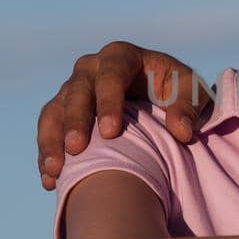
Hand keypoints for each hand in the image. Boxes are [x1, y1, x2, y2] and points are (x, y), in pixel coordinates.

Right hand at [36, 41, 205, 188]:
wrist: (158, 100)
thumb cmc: (176, 92)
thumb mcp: (191, 92)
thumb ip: (188, 107)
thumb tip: (181, 131)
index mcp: (121, 57)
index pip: (111, 75)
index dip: (108, 102)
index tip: (110, 133)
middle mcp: (90, 68)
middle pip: (77, 91)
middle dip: (75, 120)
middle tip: (76, 150)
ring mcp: (72, 90)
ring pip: (54, 110)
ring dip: (51, 140)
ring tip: (54, 171)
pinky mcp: (62, 112)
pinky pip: (48, 130)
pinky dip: (47, 155)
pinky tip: (50, 181)